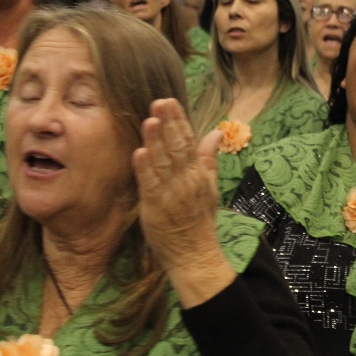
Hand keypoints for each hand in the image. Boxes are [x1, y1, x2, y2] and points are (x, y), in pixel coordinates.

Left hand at [133, 99, 224, 274]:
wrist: (195, 253)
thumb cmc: (199, 220)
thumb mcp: (210, 186)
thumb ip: (209, 158)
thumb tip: (216, 132)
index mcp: (198, 174)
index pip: (189, 141)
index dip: (178, 121)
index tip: (170, 102)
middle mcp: (186, 180)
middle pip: (176, 147)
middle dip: (167, 124)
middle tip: (159, 102)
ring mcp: (171, 193)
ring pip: (162, 163)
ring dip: (155, 141)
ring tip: (149, 120)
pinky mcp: (156, 207)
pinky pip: (150, 185)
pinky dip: (145, 169)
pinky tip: (139, 153)